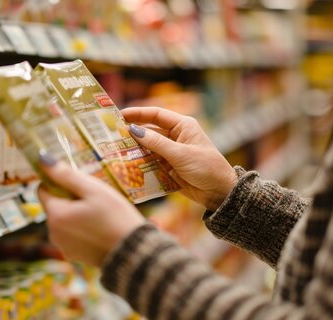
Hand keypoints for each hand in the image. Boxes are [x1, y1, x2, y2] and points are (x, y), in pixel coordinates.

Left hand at [37, 152, 145, 266]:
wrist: (133, 252)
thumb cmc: (115, 217)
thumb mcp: (94, 190)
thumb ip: (66, 175)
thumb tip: (43, 158)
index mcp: (56, 215)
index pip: (42, 189)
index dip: (59, 182)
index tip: (80, 184)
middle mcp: (53, 232)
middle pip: (54, 205)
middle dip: (70, 199)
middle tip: (95, 200)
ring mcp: (62, 245)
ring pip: (63, 220)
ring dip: (75, 214)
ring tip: (100, 215)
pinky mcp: (73, 255)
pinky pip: (71, 234)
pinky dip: (81, 229)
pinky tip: (100, 229)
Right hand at [122, 107, 236, 210]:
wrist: (220, 193)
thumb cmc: (207, 168)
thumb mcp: (181, 154)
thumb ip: (157, 143)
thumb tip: (134, 131)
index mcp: (183, 126)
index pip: (157, 115)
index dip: (138, 113)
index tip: (120, 116)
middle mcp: (176, 137)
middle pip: (149, 131)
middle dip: (133, 134)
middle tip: (112, 136)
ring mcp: (171, 153)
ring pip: (148, 148)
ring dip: (135, 151)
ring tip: (116, 152)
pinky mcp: (168, 168)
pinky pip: (151, 163)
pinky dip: (140, 164)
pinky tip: (127, 166)